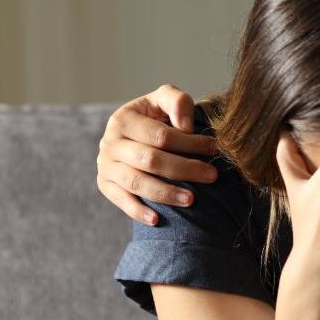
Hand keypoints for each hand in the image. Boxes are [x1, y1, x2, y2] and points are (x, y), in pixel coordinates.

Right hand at [95, 84, 218, 224]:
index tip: (214, 149)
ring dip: (166, 193)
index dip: (189, 143)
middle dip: (185, 169)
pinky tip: (158, 220)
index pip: (160, 136)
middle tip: (212, 175)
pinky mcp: (105, 185)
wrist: (134, 133)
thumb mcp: (165, 99)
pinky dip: (138, 211)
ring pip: (137, 183)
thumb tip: (186, 127)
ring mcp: (105, 166)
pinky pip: (121, 201)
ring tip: (192, 200)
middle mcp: (109, 143)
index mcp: (123, 119)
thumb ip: (177, 102)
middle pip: (150, 160)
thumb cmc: (157, 115)